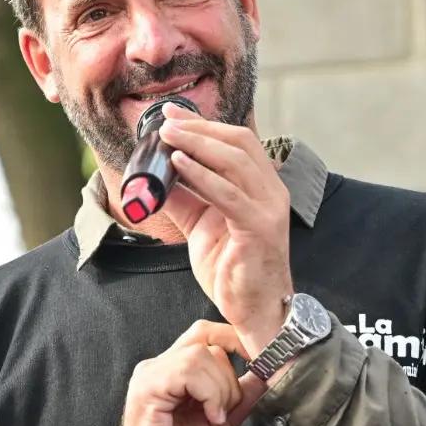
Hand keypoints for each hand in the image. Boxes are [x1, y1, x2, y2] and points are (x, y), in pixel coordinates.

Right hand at [114, 321, 266, 425]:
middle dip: (228, 377)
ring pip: (201, 355)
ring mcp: (150, 374)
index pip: (205, 333)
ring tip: (214, 417)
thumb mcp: (221, 421)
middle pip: (207, 341)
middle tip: (224, 411)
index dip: (232, 339)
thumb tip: (264, 375)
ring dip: (219, 389)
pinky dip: (208, 394)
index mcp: (173, 369)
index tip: (256, 360)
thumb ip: (239, 396)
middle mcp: (158, 365)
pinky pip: (188, 372)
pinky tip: (208, 417)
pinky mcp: (147, 387)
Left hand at [158, 103, 293, 359]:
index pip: (237, 141)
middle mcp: (272, 191)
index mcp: (262, 186)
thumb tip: (154, 178)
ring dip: (197, 144)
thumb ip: (184, 199)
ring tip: (167, 137)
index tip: (172, 115)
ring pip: (234, 161)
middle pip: (238, 142)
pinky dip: (201, 176)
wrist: (256, 310)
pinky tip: (178, 165)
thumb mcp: (202, 225)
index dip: (204, 124)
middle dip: (199, 128)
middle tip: (165, 123)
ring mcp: (269, 208)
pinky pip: (228, 194)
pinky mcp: (259, 228)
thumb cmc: (234, 269)